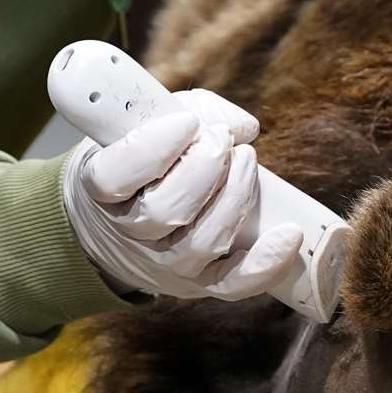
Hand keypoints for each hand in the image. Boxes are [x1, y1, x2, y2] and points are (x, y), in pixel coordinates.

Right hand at [61, 89, 302, 299]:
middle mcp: (131, 233)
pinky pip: (233, 283)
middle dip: (203, 169)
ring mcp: (166, 263)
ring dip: (234, 197)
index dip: (152, 149)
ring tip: (245, 160)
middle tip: (221, 139)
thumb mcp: (148, 124)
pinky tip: (289, 235)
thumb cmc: (144, 161)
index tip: (185, 122)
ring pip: (202, 241)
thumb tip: (243, 125)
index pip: (115, 176)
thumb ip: (194, 109)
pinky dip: (265, 263)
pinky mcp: (200, 281)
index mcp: (102, 191)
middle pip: (165, 210)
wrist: (124, 220)